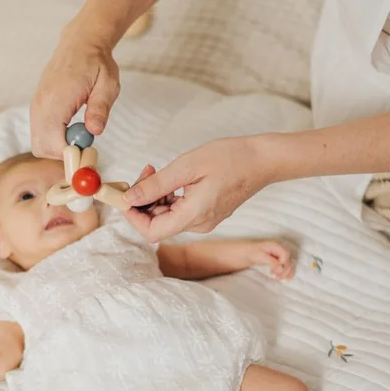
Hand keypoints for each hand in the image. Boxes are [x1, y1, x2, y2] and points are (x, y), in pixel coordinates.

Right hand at [30, 30, 120, 158]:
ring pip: (38, 143)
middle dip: (63, 155)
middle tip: (84, 146)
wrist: (80, 44)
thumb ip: (100, 108)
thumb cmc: (97, 63)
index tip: (89, 151)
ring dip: (58, 147)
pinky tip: (71, 129)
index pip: (52, 142)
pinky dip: (54, 139)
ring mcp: (36, 106)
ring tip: (80, 135)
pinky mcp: (37, 107)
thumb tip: (94, 131)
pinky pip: (40, 134)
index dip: (70, 154)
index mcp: (57, 99)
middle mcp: (41, 104)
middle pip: (41, 148)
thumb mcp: (108, 84)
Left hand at [123, 136, 268, 242]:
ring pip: (166, 216)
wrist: (263, 160)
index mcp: (194, 216)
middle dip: (143, 200)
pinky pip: (179, 211)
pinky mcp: (207, 213)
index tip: (126, 194)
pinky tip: (172, 178)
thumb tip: (129, 198)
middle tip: (145, 172)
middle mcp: (199, 225)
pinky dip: (168, 196)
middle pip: (157, 223)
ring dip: (155, 196)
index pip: (151, 232)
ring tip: (157, 170)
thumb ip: (156, 185)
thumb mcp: (187, 166)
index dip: (133, 216)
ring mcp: (204, 221)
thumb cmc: (231, 158)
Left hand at [246, 241, 293, 280]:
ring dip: (287, 273)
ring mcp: (281, 256)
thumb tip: (281, 268)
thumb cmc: (253, 252)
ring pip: (289, 265)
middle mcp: (281, 250)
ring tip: (279, 278)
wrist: (247, 252)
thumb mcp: (261, 256)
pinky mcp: (280, 261)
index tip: (274, 270)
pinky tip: (286, 279)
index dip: (282, 263)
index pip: (285, 255)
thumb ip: (272, 262)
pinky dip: (288, 273)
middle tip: (276, 276)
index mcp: (276, 246)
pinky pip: (287, 267)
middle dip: (284, 270)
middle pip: (289, 260)